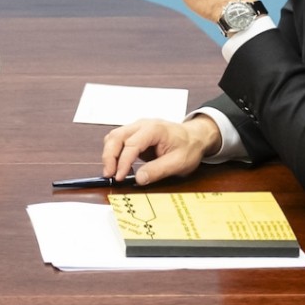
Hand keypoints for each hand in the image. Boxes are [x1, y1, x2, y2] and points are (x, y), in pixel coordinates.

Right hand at [101, 115, 220, 185]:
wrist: (195, 137)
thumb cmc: (189, 147)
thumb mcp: (179, 162)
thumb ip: (158, 170)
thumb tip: (139, 179)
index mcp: (154, 129)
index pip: (131, 144)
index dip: (123, 161)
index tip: (119, 176)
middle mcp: (142, 125)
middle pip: (116, 136)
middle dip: (109, 156)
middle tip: (109, 174)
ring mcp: (137, 128)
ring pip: (114, 137)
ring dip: (109, 154)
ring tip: (113, 172)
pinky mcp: (135, 134)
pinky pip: (118, 141)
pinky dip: (114, 153)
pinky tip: (120, 167)